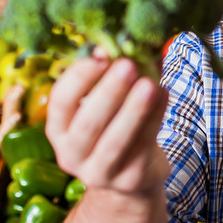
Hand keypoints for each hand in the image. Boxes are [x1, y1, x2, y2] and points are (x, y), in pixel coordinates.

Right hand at [45, 49, 169, 196]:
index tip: (101, 55)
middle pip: (86, 124)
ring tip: (150, 84)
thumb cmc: (114, 127)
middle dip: (108, 92)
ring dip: (133, 110)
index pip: (60, 102)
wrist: (130, 177)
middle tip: (128, 65)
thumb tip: (127, 42)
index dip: (78, 78)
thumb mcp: (106, 104)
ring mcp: (99, 173)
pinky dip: (156, 118)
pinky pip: (143, 146)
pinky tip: (164, 94)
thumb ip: (112, 76)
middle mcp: (71, 154)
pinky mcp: (129, 180)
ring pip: (114, 141)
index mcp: (59, 129)